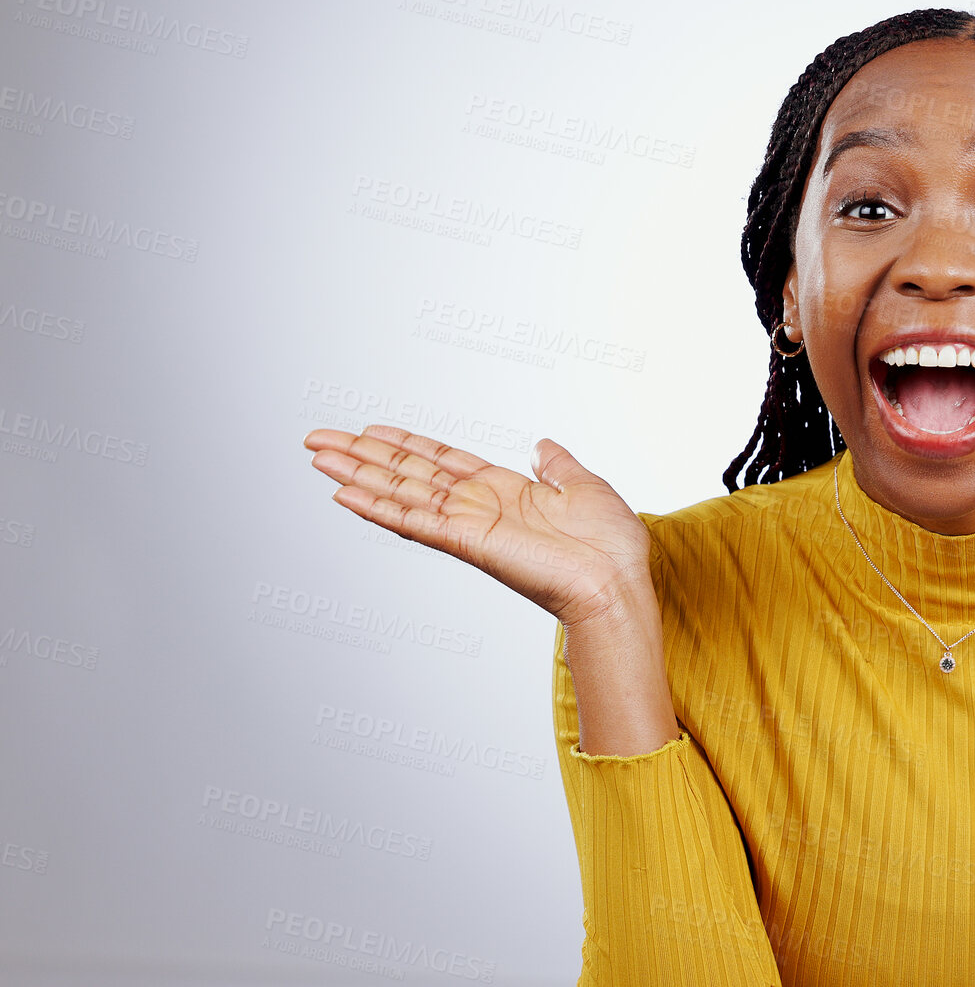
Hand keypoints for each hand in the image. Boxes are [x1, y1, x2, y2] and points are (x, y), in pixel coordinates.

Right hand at [302, 425, 653, 627]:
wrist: (617, 583)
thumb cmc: (611, 547)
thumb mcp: (586, 487)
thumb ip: (559, 465)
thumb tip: (544, 445)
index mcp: (505, 493)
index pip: (442, 463)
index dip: (406, 445)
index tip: (371, 430)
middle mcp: (479, 509)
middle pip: (409, 475)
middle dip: (363, 456)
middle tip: (317, 439)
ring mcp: (469, 526)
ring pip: (402, 494)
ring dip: (358, 475)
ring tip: (318, 457)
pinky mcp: (469, 544)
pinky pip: (416, 522)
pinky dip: (380, 508)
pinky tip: (346, 495)